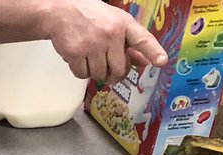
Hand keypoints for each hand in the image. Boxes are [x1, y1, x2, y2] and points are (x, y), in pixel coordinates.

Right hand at [49, 0, 167, 81]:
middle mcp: (110, 33)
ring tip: (90, 57)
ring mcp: (92, 44)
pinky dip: (80, 71)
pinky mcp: (76, 53)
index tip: (162, 61)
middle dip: (113, 74)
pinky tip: (79, 58)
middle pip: (119, 70)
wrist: (61, 12)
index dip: (153, 52)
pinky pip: (82, 75)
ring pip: (99, 75)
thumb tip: (143, 62)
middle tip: (108, 70)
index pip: (142, 39)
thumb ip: (130, 44)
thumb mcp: (114, 24)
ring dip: (94, 72)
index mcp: (123, 24)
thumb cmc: (90, 17)